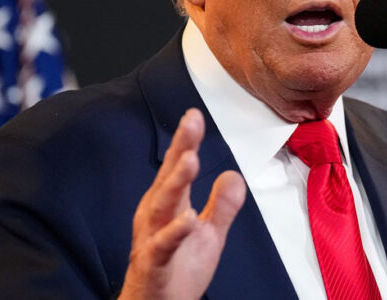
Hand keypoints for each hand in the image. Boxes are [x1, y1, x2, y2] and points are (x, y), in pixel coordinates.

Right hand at [119, 108, 246, 298]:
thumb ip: (223, 205)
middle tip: (192, 124)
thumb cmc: (177, 271)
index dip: (185, 141)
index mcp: (168, 206)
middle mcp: (156, 217)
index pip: (177, 168)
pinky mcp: (154, 263)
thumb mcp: (209, 234)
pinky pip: (163, 245)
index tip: (195, 115)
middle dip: (179, 149)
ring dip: (176, 182)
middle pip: (167, 178)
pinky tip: (189, 217)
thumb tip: (234, 174)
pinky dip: (175, 231)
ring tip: (191, 160)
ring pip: (161, 206)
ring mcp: (152, 239)